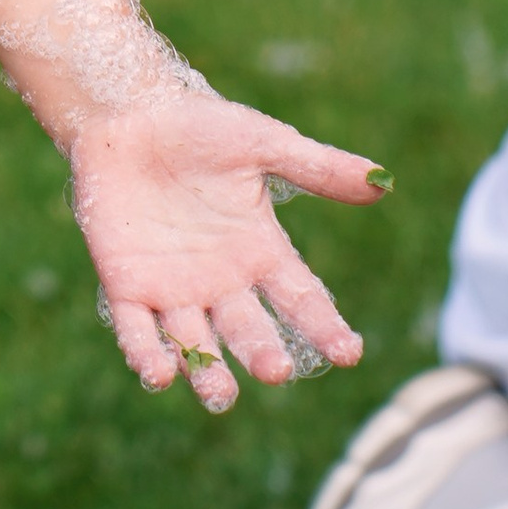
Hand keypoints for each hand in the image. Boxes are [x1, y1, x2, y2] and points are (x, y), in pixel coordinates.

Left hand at [67, 86, 386, 414]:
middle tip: (276, 371)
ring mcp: (174, 289)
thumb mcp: (262, 143)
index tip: (349, 353)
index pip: (301, 299)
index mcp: (260, 252)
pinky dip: (147, 354)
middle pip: (249, 329)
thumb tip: (381, 183)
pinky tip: (160, 374)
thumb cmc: (197, 126)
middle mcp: (222, 282)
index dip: (325, 326)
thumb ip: (318, 167)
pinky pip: (137, 330)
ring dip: (208, 372)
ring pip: (196, 344)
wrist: (126, 113)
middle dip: (263, 353)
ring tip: (220, 395)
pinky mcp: (127, 286)